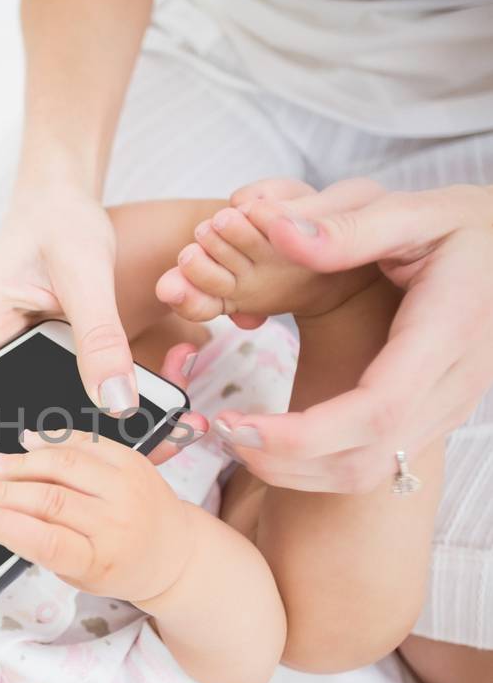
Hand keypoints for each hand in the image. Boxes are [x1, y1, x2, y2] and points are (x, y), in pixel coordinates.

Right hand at [0, 421, 194, 605]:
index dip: (11, 528)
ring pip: (64, 464)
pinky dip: (51, 439)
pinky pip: (85, 442)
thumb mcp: (81, 575)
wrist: (174, 552)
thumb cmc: (120, 567)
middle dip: (3, 492)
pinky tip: (27, 442)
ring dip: (21, 462)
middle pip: (51, 500)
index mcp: (103, 561)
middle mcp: (119, 522)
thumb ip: (44, 548)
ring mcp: (128, 487)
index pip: (51, 543)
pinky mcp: (132, 460)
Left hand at [213, 178, 492, 491]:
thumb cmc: (464, 228)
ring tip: (235, 437)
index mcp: (446, 332)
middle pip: (365, 458)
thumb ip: (348, 224)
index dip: (302, 433)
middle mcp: (451, 384)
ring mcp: (445, 409)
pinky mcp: (431, 418)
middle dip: (284, 460)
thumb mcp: (415, 209)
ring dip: (294, 471)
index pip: (376, 409)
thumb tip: (278, 231)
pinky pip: (372, 464)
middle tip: (219, 430)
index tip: (236, 423)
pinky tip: (271, 440)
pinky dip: (314, 465)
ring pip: (367, 474)